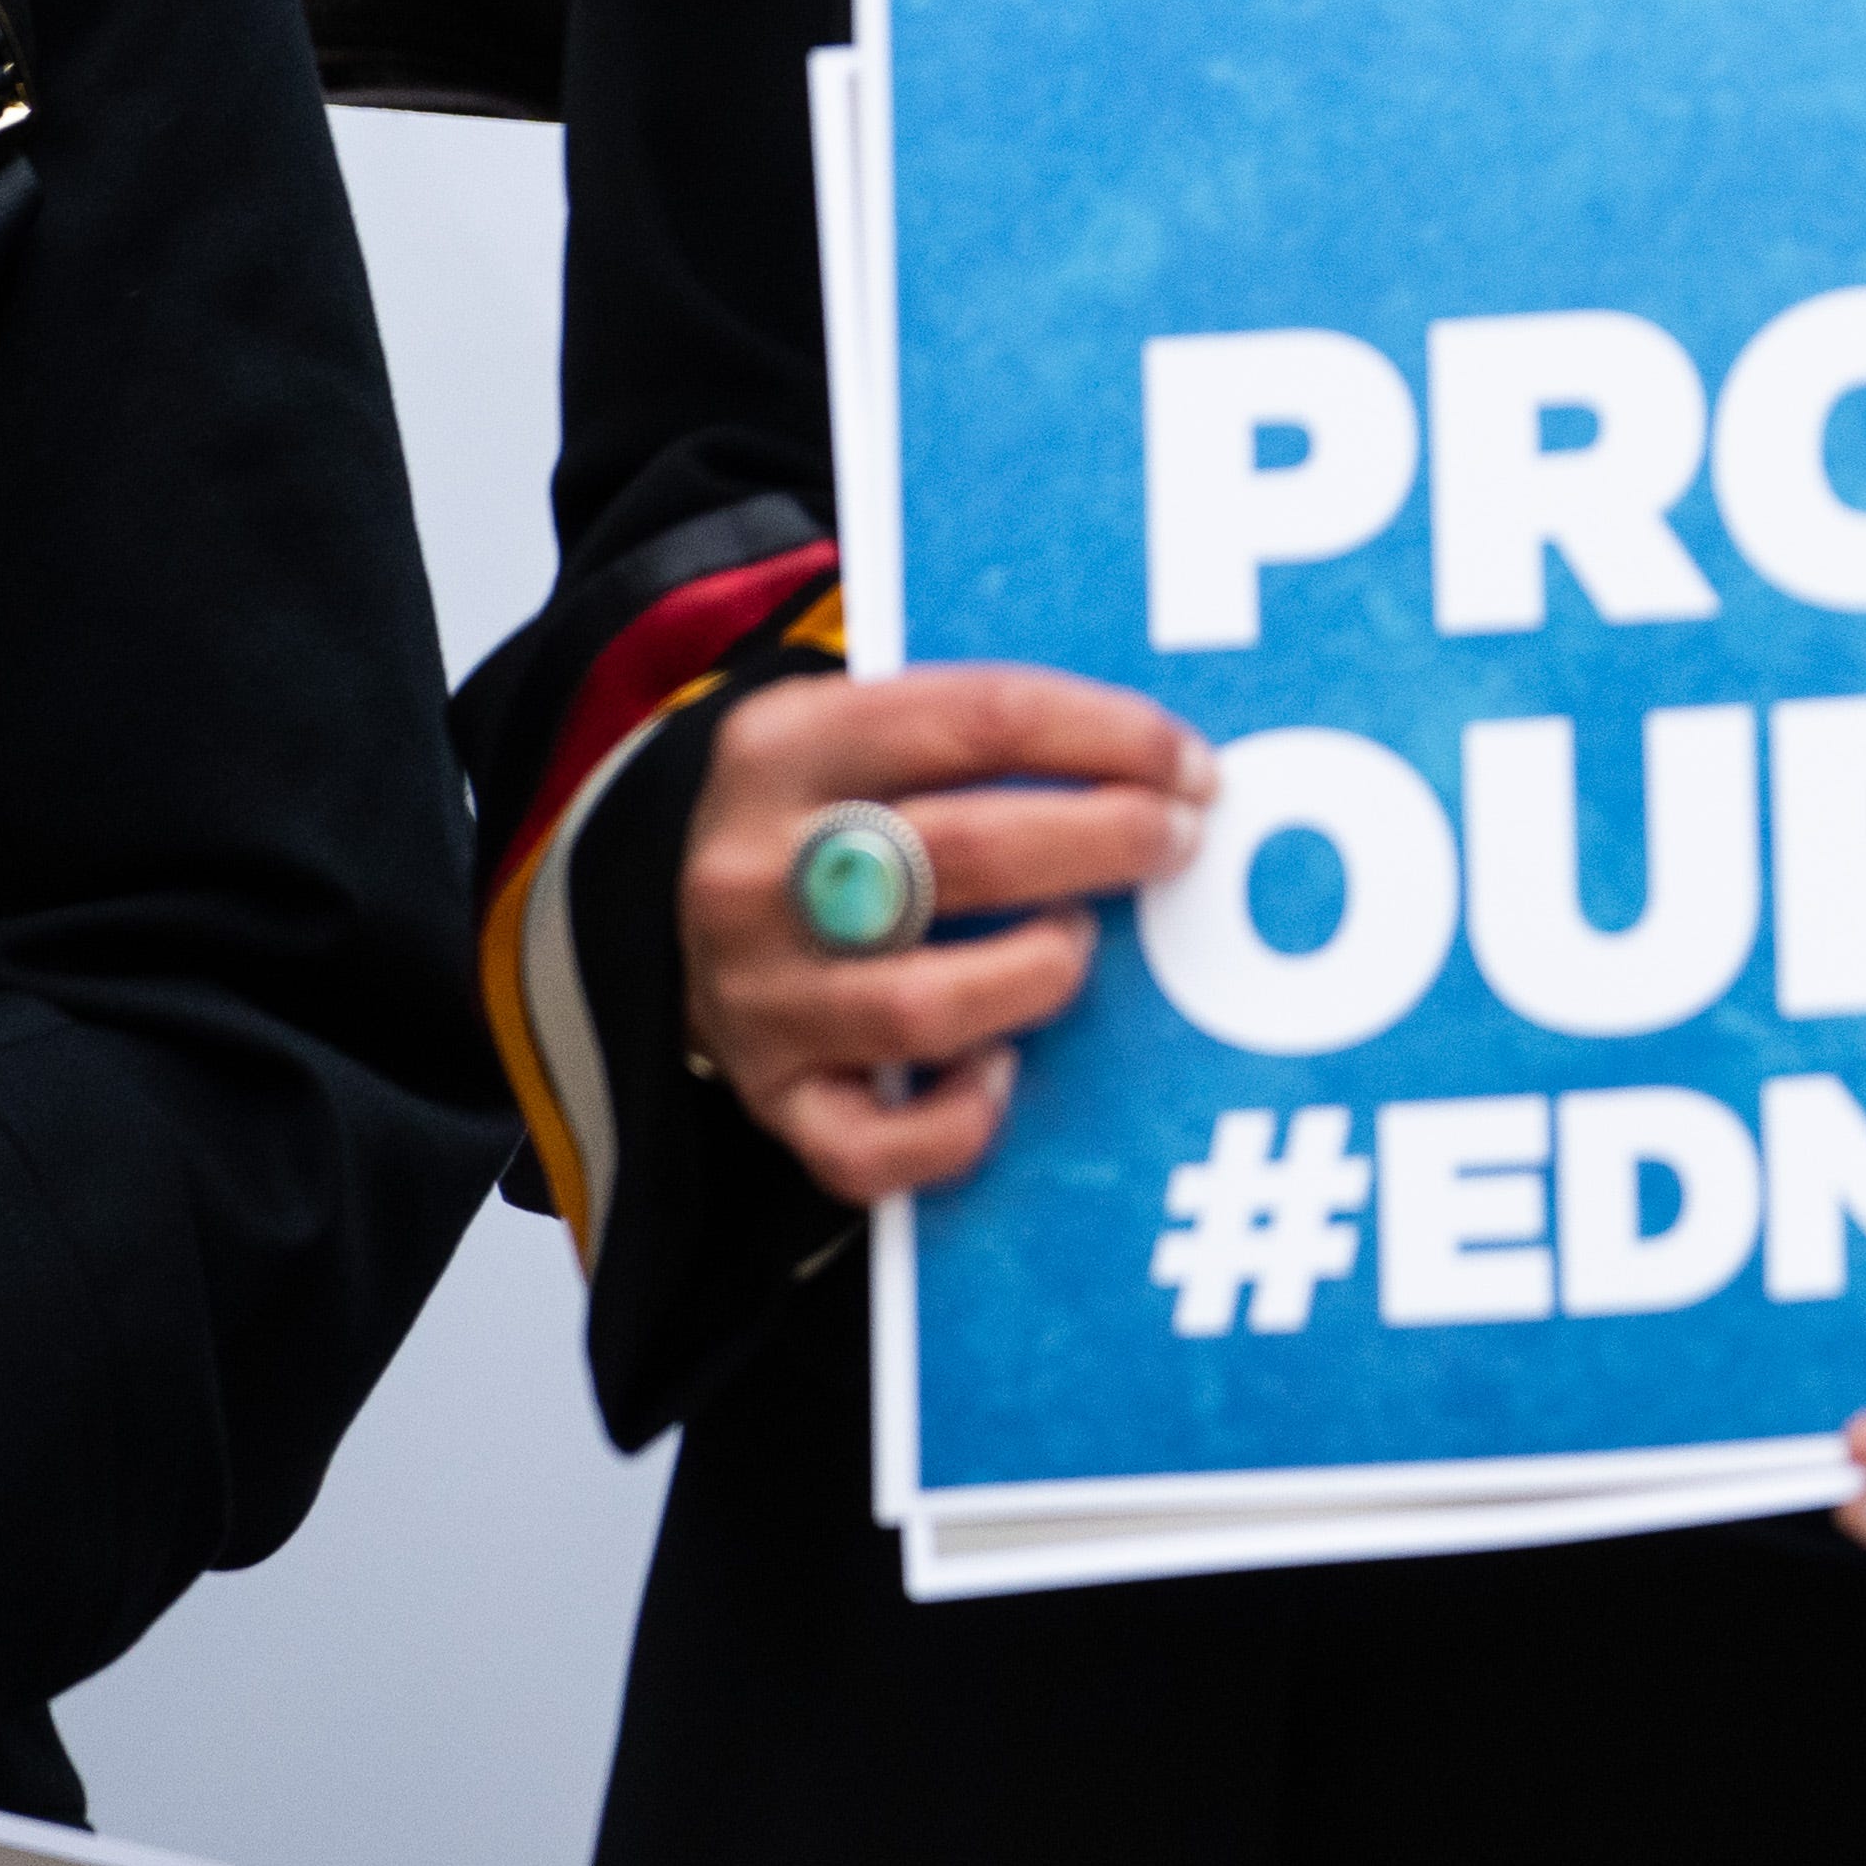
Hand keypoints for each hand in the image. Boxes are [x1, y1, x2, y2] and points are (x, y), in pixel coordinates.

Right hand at [673, 663, 1211, 1204]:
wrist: (671, 910)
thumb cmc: (834, 813)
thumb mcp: (868, 732)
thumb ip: (982, 732)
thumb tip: (1168, 758)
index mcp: (785, 746)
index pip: (981, 719)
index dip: (1111, 739)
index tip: (1194, 766)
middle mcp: (754, 873)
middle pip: (968, 853)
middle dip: (1108, 841)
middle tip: (1178, 841)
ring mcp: (756, 996)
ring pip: (924, 1006)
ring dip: (1038, 973)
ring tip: (1077, 944)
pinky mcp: (769, 1098)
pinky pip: (873, 1147)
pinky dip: (957, 1125)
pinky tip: (1004, 1074)